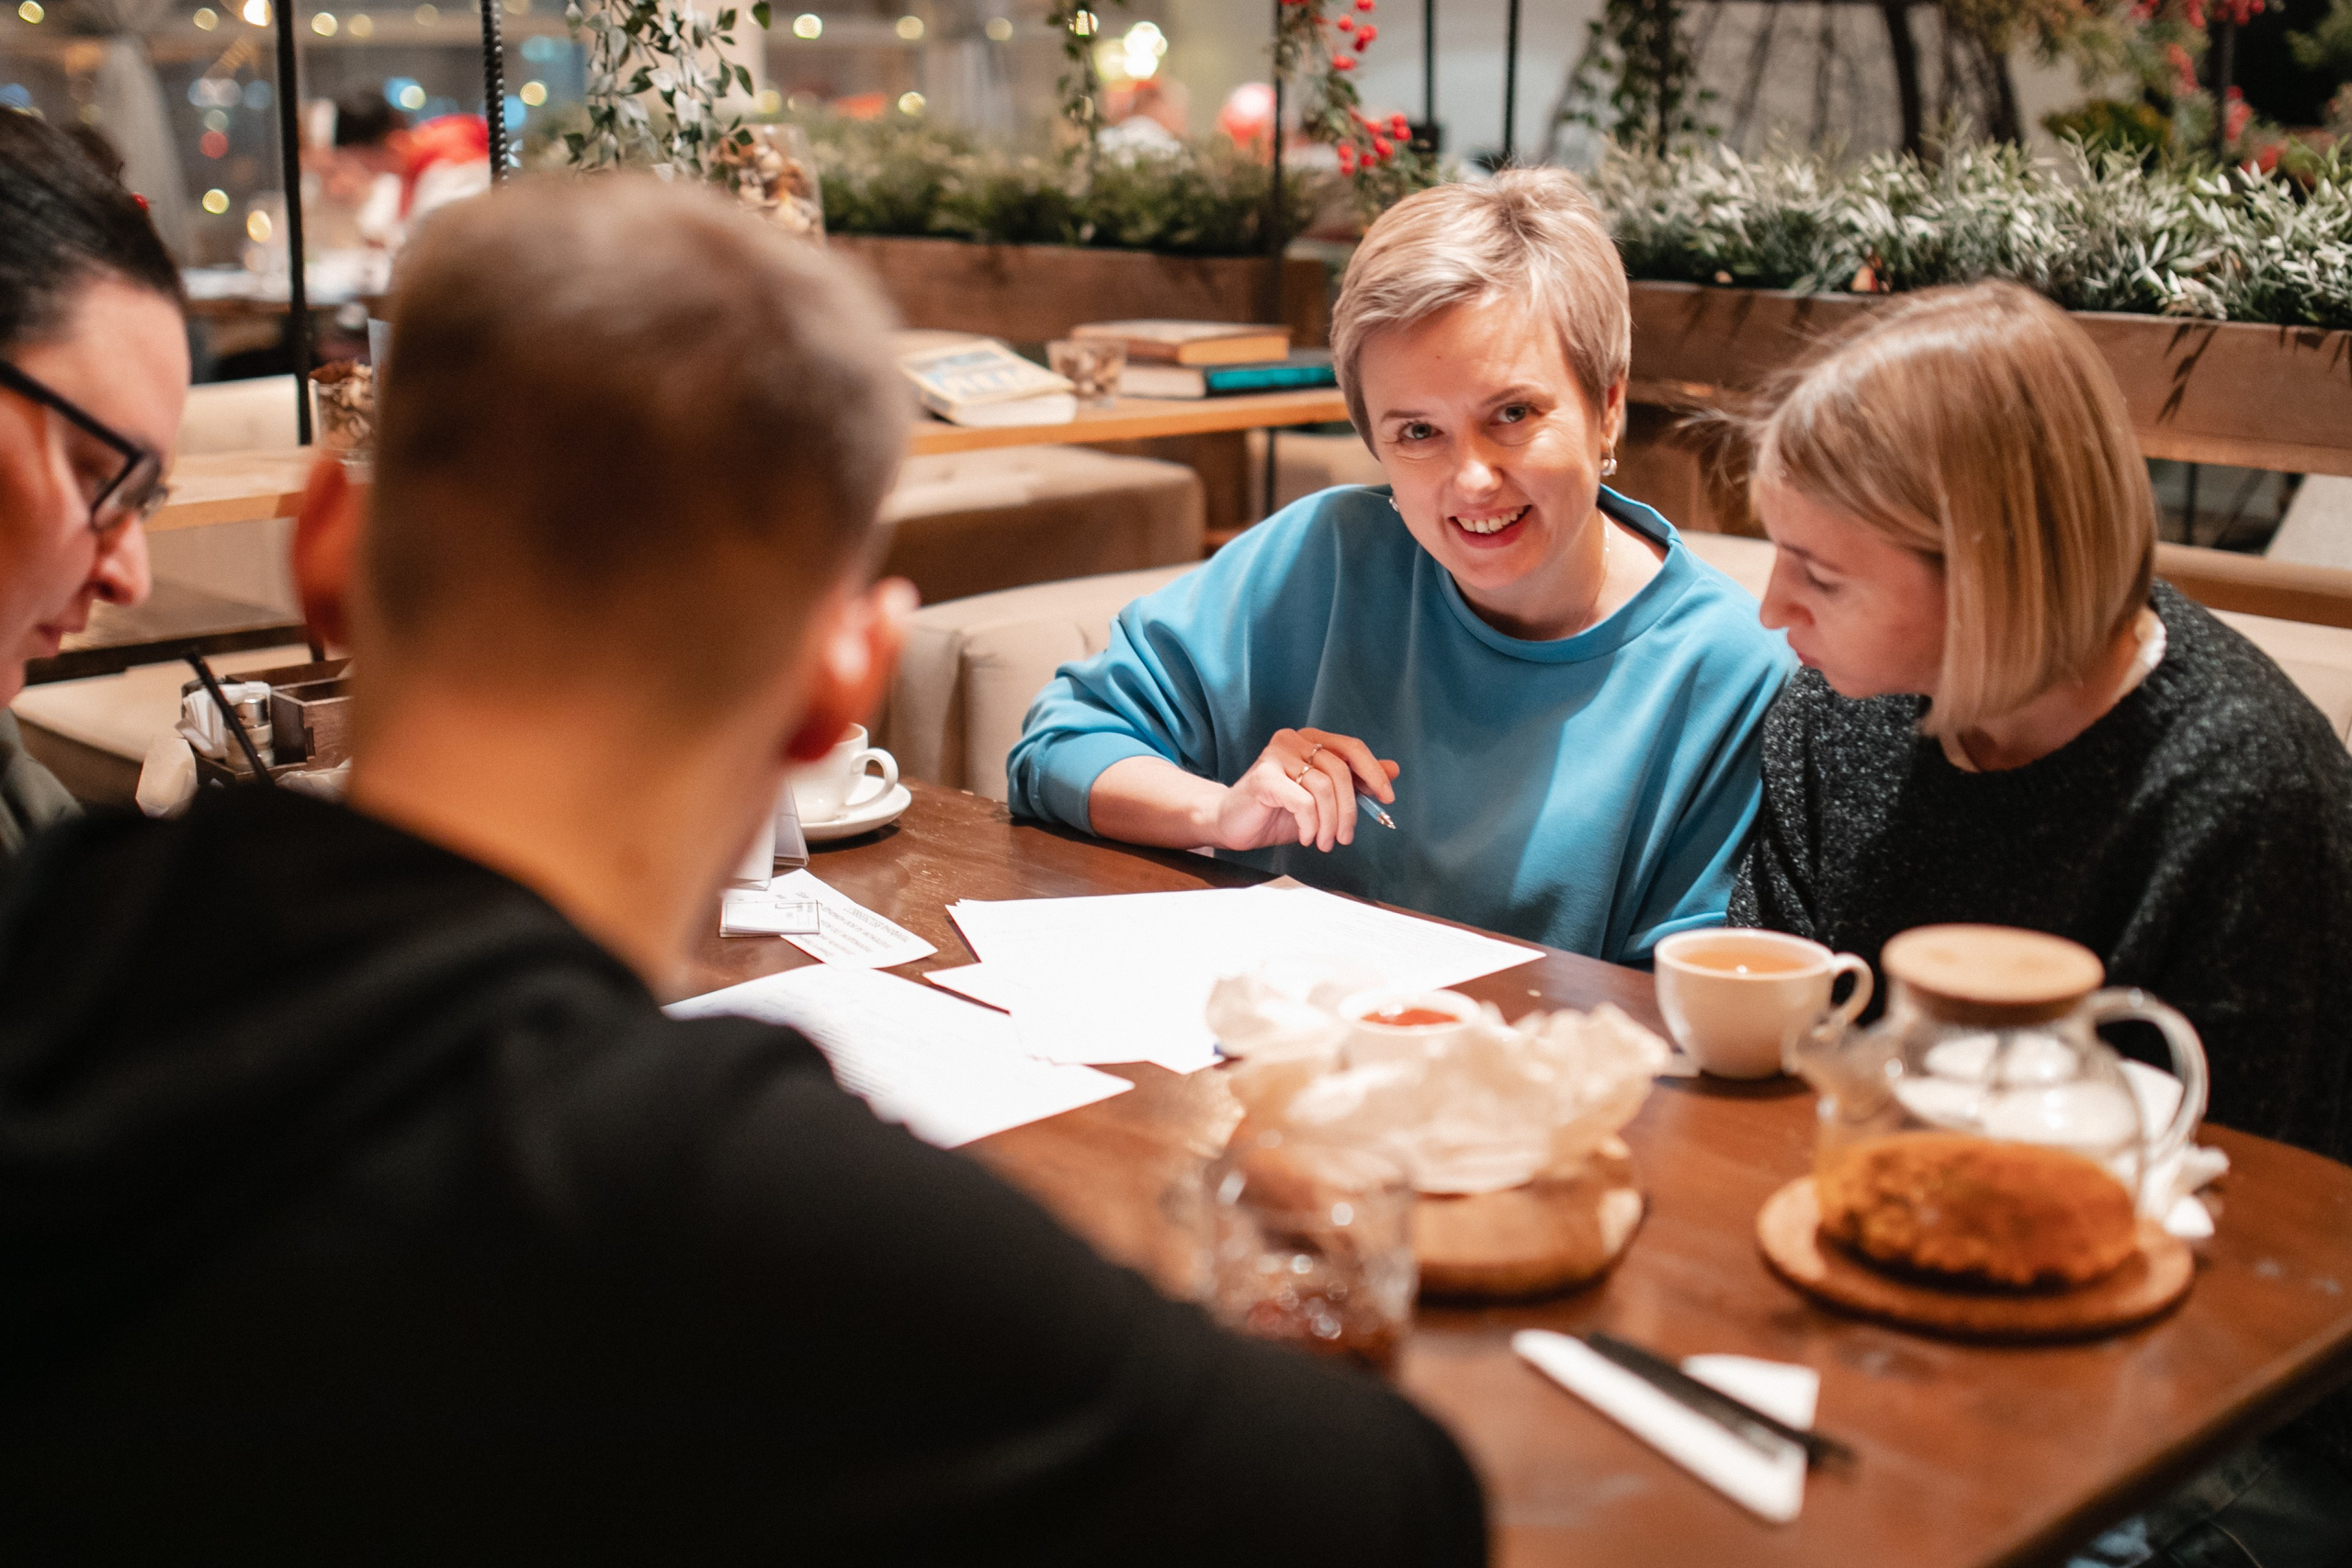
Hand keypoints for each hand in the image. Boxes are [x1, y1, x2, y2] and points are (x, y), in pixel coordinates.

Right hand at [1212, 727, 1399, 852]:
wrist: (1231, 824)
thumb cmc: (1277, 811)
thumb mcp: (1323, 798)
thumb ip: (1354, 782)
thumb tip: (1393, 770)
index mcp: (1310, 740)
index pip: (1352, 748)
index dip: (1374, 773)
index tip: (1388, 799)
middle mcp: (1293, 740)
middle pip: (1341, 771)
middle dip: (1350, 810)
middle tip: (1346, 838)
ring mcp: (1276, 755)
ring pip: (1324, 788)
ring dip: (1329, 823)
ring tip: (1323, 842)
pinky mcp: (1264, 777)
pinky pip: (1303, 802)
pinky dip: (1310, 825)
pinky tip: (1305, 836)